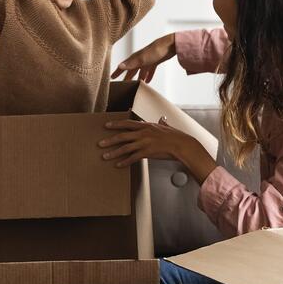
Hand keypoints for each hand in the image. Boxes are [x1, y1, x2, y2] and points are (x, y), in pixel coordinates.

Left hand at [99, 118, 216, 179]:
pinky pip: (133, 158)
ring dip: (113, 152)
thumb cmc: (176, 136)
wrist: (182, 145)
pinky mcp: (147, 153)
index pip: (127, 124)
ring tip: (104, 156)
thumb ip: (162, 123)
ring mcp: (144, 143)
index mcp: (146, 126)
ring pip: (125, 148)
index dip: (116, 124)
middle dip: (109, 140)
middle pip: (122, 136)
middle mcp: (143, 133)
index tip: (106, 125)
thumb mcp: (167, 127)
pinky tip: (118, 165)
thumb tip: (162, 118)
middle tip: (99, 144)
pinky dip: (124, 162)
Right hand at [111, 33, 176, 82]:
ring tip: (136, 84)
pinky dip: (148, 75)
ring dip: (138, 77)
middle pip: (132, 69)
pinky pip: (150, 70)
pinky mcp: (155, 61)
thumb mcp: (142, 59)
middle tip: (123, 84)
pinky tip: (148, 81)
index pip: (124, 66)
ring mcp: (148, 60)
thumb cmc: (155, 51)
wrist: (170, 45)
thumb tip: (120, 66)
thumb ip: (131, 63)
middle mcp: (140, 59)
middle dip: (127, 76)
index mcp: (135, 58)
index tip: (111, 78)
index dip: (117, 72)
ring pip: (141, 71)